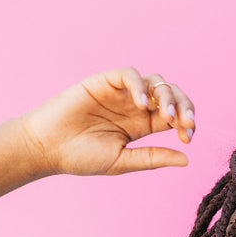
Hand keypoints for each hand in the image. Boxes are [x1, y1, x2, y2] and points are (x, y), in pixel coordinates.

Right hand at [17, 67, 196, 176]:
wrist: (47, 147)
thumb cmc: (81, 157)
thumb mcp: (122, 161)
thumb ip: (152, 158)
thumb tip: (186, 159)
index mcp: (142, 126)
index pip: (174, 117)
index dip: (186, 123)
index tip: (188, 137)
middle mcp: (135, 107)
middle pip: (170, 96)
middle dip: (183, 107)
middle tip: (184, 124)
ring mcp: (121, 93)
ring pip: (155, 83)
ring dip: (166, 97)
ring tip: (165, 117)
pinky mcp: (105, 82)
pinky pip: (129, 75)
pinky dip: (139, 86)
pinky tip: (140, 104)